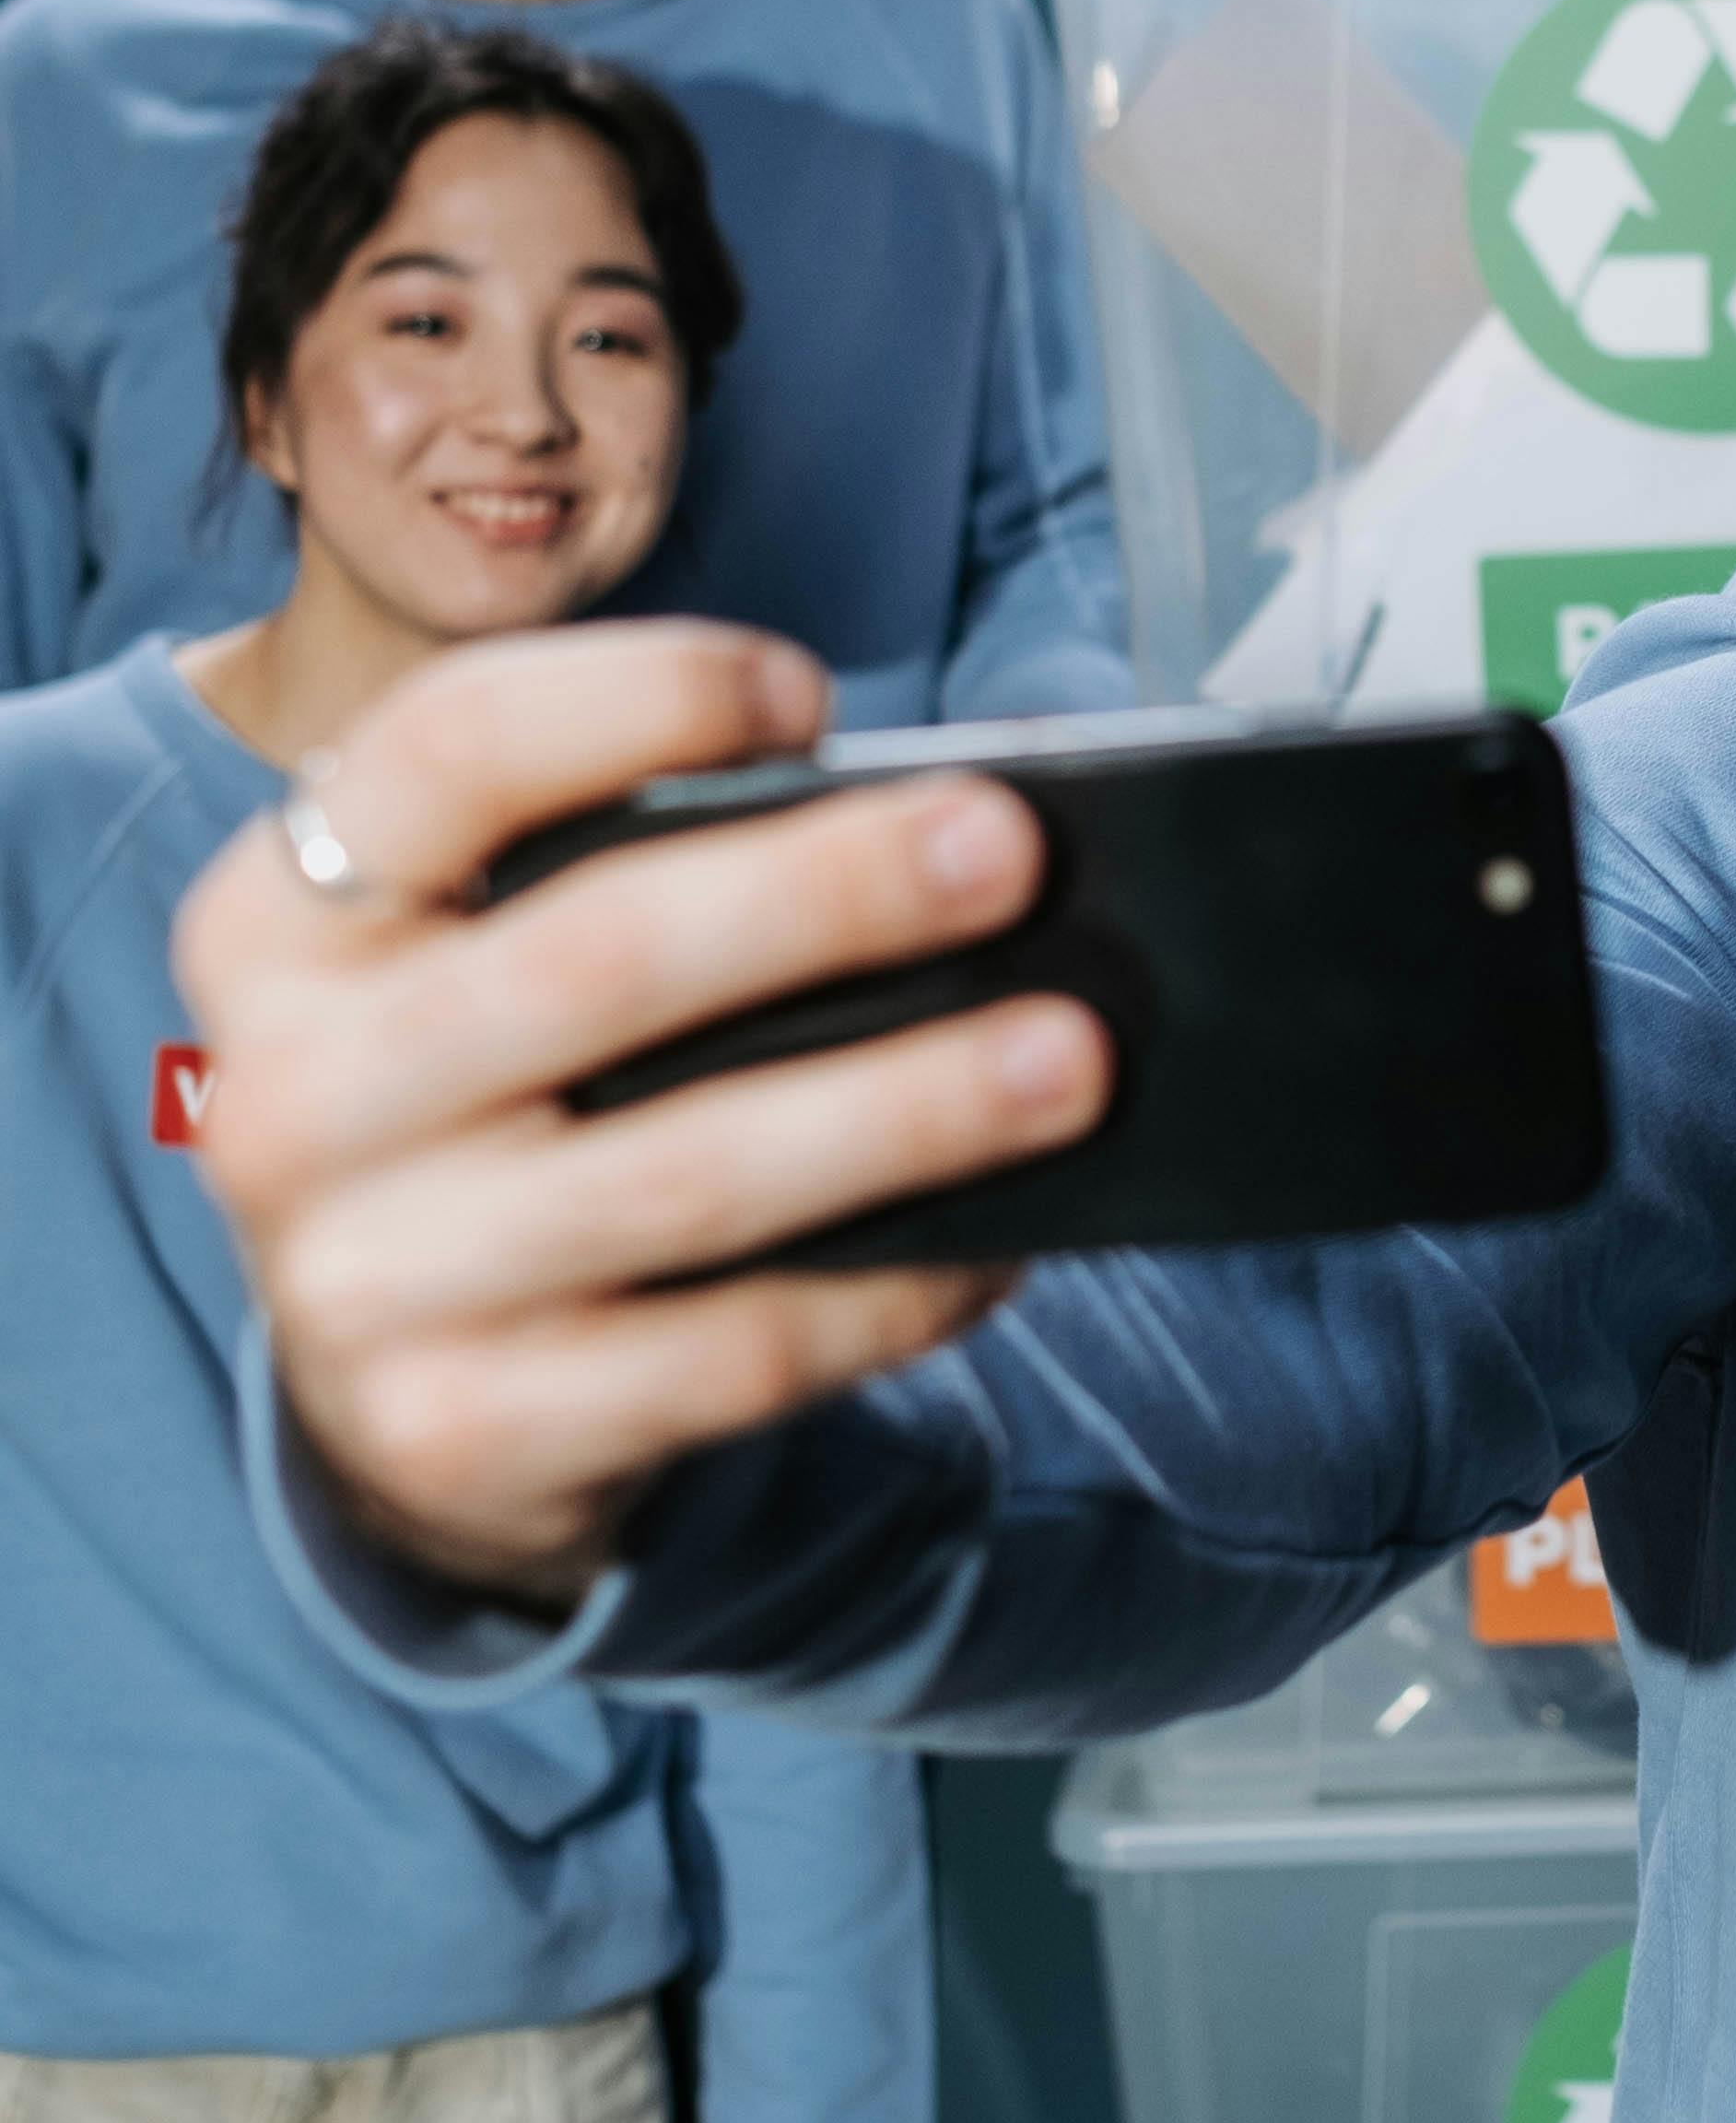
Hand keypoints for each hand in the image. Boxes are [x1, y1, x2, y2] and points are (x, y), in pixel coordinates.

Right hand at [177, 622, 1112, 1606]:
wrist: (397, 1396)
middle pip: (598, 956)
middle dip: (828, 895)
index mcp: (280, 920)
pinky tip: (998, 1242)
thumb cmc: (496, 1106)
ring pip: (685, 1173)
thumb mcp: (485, 963)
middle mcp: (287, 1093)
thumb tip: (923, 834)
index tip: (808, 694)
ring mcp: (361, 1279)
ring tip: (1067, 1055)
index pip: (450, 747)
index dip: (639, 695)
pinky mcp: (461, 1428)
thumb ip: (636, 877)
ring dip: (907, 1106)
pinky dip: (884, 1292)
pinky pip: (723, 1354)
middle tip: (1007, 853)